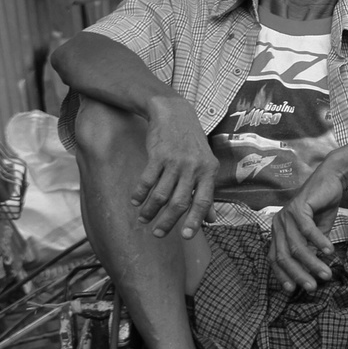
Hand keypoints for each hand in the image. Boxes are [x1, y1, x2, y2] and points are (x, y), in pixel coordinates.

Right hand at [133, 95, 218, 237]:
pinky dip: (139, 194)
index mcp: (209, 170)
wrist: (174, 112)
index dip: (195, 220)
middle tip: (158, 233)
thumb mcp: (206, 163)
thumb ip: (208, 190)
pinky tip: (135, 201)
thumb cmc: (191, 141)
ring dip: (150, 210)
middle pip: (179, 202)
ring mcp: (175, 161)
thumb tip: (212, 218)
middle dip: (167, 221)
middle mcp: (194, 167)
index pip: (203, 201)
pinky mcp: (158, 155)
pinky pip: (146, 181)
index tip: (187, 237)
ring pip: (161, 194)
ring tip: (143, 218)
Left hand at [268, 161, 344, 292]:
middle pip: (284, 255)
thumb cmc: (322, 208)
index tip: (292, 290)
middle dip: (298, 274)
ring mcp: (286, 215)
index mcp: (278, 231)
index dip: (282, 275)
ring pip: (297, 246)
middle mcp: (278, 223)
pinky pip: (307, 230)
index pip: (275, 258)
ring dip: (312, 262)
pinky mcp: (298, 207)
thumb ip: (310, 250)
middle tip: (313, 287)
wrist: (331, 180)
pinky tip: (330, 251)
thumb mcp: (316, 233)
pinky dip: (319, 242)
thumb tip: (311, 273)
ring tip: (326, 273)